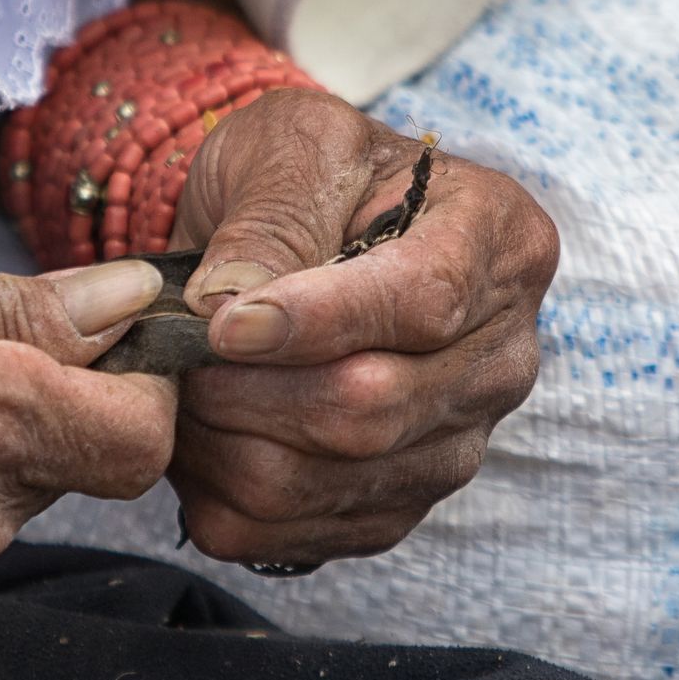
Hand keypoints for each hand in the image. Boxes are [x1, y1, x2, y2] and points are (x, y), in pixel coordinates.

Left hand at [166, 89, 557, 565]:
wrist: (294, 230)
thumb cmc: (304, 176)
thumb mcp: (289, 145)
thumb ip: (270, 214)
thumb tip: (233, 302)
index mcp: (499, 241)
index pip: (424, 303)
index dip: (313, 320)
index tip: (222, 320)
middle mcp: (501, 355)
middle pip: (373, 408)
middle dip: (248, 387)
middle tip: (177, 353)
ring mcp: (457, 442)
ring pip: (324, 480)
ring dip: (222, 443)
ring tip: (180, 388)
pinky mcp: (395, 505)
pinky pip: (294, 533)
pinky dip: (219, 494)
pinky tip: (199, 437)